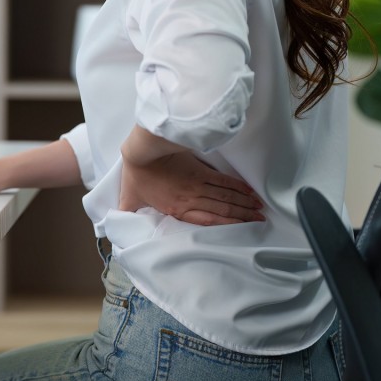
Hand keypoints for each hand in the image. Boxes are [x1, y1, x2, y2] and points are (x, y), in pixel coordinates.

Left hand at [119, 151, 264, 224]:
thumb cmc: (136, 175)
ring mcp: (198, 184)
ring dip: (244, 203)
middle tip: (261, 220)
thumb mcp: (129, 199)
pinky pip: (222, 181)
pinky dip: (237, 186)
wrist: (143, 152)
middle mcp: (191, 199)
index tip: (243, 228)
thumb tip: (119, 222)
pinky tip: (248, 191)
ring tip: (259, 208)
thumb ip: (129, 212)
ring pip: (226, 197)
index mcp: (177, 209)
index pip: (208, 221)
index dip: (228, 225)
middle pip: (223, 210)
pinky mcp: (200, 170)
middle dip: (243, 216)